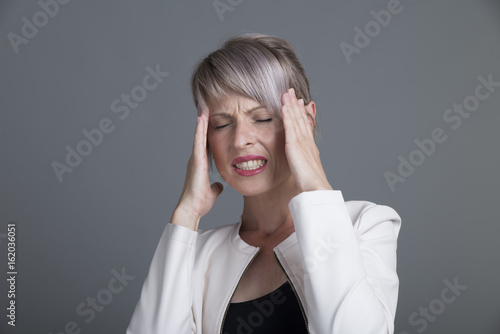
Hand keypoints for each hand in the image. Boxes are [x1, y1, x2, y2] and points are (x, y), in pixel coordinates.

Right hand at [173, 106, 223, 229]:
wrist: (191, 209)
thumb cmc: (199, 202)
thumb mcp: (212, 192)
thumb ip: (216, 187)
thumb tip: (220, 186)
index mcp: (201, 164)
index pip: (206, 144)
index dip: (208, 131)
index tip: (211, 119)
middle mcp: (196, 158)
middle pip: (202, 135)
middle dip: (203, 121)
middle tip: (205, 106)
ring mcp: (195, 158)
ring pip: (199, 135)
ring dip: (201, 120)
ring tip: (203, 105)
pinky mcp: (196, 161)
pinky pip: (199, 141)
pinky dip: (200, 129)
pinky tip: (202, 118)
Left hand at [281, 88, 331, 191]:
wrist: (316, 188)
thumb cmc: (311, 184)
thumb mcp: (306, 169)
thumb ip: (302, 162)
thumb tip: (301, 162)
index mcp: (309, 146)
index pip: (304, 125)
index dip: (300, 113)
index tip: (298, 102)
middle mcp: (307, 141)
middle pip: (300, 118)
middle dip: (295, 104)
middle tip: (291, 91)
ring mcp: (302, 142)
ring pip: (295, 119)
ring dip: (291, 105)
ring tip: (286, 93)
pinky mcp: (295, 145)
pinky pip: (290, 127)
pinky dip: (288, 115)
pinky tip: (284, 106)